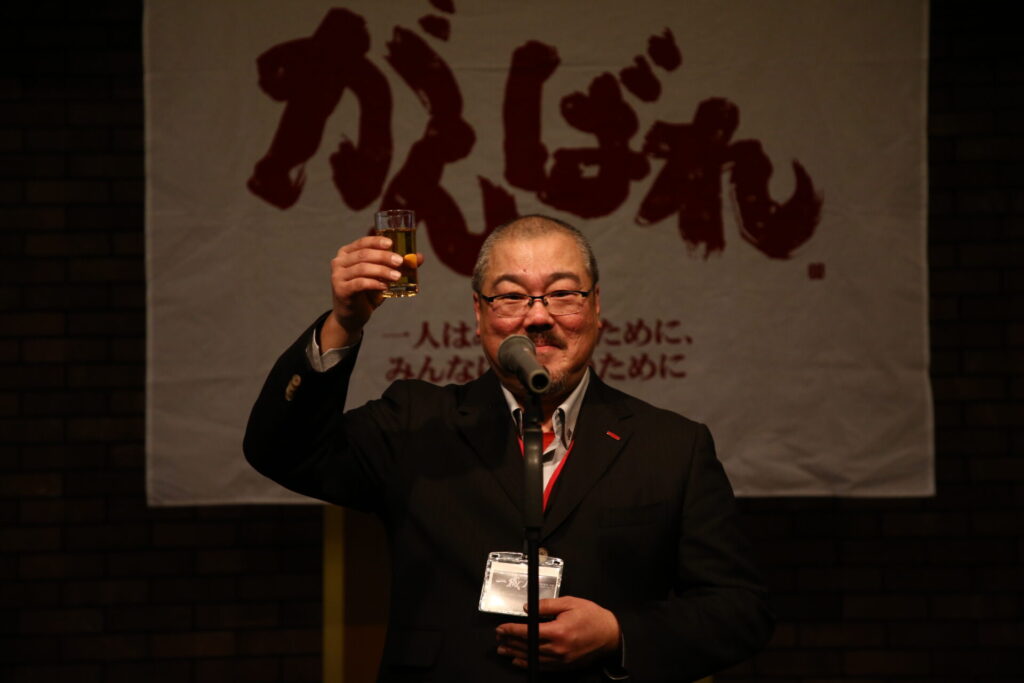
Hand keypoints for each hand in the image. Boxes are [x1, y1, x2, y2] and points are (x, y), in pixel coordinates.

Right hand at [320, 234, 423, 348]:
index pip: (363, 242)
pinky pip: (359, 283)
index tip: (392, 244)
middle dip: (384, 257)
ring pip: (362, 268)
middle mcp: (339, 262)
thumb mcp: (383, 277)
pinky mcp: (341, 290)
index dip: (377, 241)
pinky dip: (374, 283)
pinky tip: (385, 287)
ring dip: (382, 271)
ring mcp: (337, 276)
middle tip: (400, 261)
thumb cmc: (368, 292)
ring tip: (397, 276)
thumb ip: (398, 266)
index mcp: (347, 253)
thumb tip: (419, 257)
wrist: (352, 316)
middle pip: (364, 255)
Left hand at [495, 596, 620, 669]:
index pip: (528, 632)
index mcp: (558, 631)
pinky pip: (542, 666)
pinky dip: (528, 664)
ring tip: (503, 650)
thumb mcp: (569, 603)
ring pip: (532, 658)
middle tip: (499, 638)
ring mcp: (561, 659)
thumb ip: (547, 606)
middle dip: (510, 641)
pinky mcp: (564, 665)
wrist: (610, 635)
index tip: (501, 628)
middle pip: (527, 646)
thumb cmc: (592, 617)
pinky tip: (519, 661)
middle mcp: (558, 648)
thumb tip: (529, 608)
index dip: (511, 630)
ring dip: (515, 654)